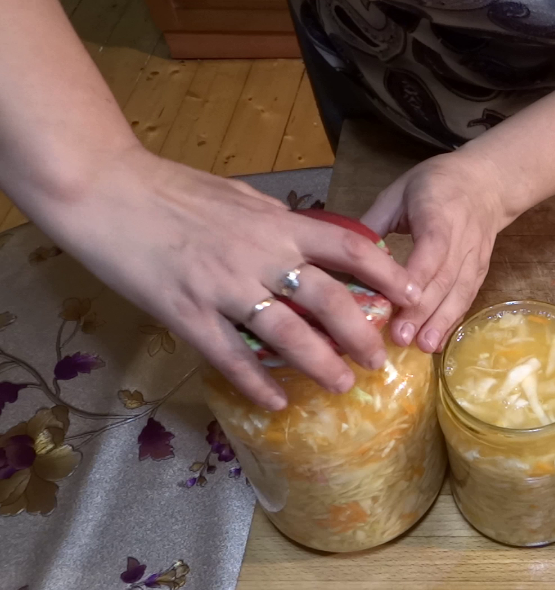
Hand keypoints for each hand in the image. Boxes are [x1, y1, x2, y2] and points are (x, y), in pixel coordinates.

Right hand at [34, 147, 419, 409]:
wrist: (104, 189)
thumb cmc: (172, 188)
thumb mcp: (239, 195)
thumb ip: (276, 218)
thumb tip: (308, 233)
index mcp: (277, 223)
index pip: (351, 248)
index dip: (389, 274)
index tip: (415, 296)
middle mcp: (260, 256)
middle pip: (330, 300)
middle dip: (362, 334)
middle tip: (381, 360)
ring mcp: (224, 287)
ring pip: (287, 335)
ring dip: (321, 364)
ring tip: (343, 386)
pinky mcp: (186, 312)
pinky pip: (230, 356)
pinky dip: (256, 383)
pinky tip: (276, 402)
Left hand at [362, 150, 511, 352]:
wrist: (487, 183)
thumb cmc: (435, 185)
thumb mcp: (399, 192)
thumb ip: (374, 223)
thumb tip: (342, 257)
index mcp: (438, 212)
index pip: (432, 246)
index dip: (418, 273)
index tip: (399, 300)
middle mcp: (462, 237)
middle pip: (445, 277)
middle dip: (423, 310)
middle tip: (400, 337)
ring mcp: (474, 257)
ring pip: (460, 292)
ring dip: (442, 321)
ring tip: (424, 347)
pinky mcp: (480, 271)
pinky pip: (467, 298)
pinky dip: (453, 322)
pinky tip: (438, 343)